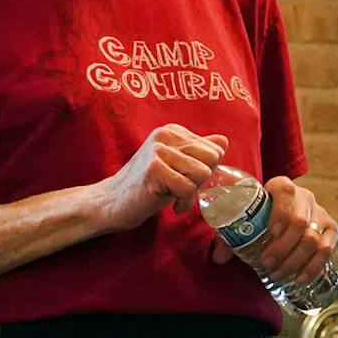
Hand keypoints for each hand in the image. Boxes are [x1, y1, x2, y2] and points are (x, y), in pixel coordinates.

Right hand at [93, 125, 226, 233]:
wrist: (113, 202)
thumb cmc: (148, 186)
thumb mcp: (177, 165)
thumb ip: (198, 152)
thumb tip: (224, 141)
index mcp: (172, 131)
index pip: (214, 150)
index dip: (205, 171)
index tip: (185, 179)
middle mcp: (165, 135)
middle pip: (212, 159)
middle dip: (201, 180)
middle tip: (181, 188)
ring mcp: (158, 151)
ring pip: (202, 173)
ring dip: (192, 193)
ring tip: (174, 197)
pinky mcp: (153, 169)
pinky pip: (188, 188)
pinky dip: (184, 203)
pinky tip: (172, 206)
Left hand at [225, 177, 336, 284]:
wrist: (285, 212)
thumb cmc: (260, 215)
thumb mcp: (246, 218)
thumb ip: (229, 235)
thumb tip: (219, 258)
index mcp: (282, 186)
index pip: (285, 192)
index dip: (279, 212)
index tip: (270, 232)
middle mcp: (305, 197)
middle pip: (299, 221)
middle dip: (282, 246)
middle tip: (266, 263)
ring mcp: (320, 213)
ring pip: (313, 238)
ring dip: (294, 260)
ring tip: (277, 274)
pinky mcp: (331, 229)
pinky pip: (327, 249)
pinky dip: (313, 266)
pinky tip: (300, 278)